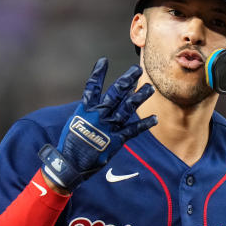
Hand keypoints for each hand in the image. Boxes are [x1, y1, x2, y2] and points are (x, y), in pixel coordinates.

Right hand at [39, 57, 156, 191]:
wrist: (71, 164)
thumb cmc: (71, 144)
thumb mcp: (75, 123)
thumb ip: (88, 113)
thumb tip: (95, 105)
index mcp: (85, 110)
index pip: (92, 87)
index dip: (98, 73)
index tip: (104, 61)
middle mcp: (98, 115)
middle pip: (115, 93)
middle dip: (127, 80)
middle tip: (137, 70)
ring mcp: (108, 127)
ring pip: (127, 108)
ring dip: (139, 97)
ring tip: (149, 88)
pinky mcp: (116, 140)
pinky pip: (133, 130)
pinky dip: (144, 124)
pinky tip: (154, 118)